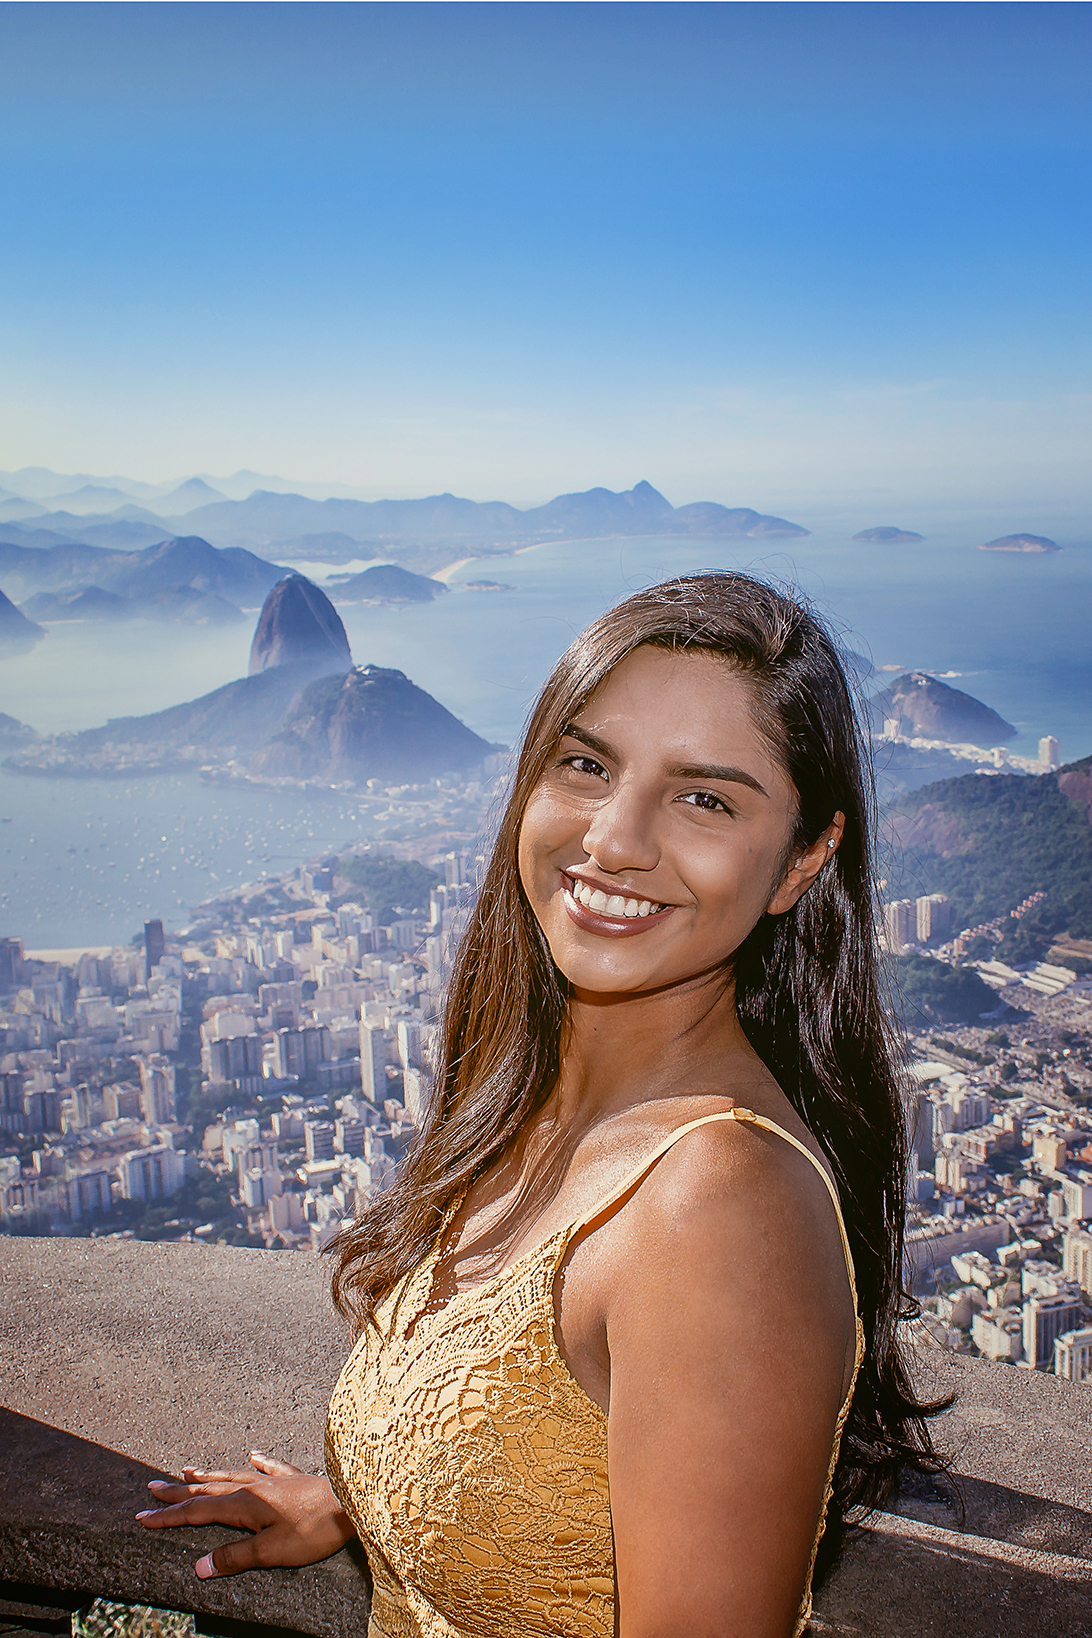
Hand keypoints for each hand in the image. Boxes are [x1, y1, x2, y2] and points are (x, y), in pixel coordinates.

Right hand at [135, 1451, 355, 1577]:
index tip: (142, 1517)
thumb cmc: (313, 1531)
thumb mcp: (270, 1552)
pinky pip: (270, 1467)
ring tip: (187, 1470)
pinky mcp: (295, 1480)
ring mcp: (275, 1481)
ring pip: (233, 1476)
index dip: (169, 1517)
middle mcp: (255, 1487)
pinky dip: (259, 1462)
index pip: (198, 1512)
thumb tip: (198, 1567)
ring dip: (208, 1476)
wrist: (352, 1503)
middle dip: (179, 1493)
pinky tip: (254, 1454)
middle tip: (152, 1489)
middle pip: (209, 1490)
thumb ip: (234, 1558)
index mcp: (244, 1505)